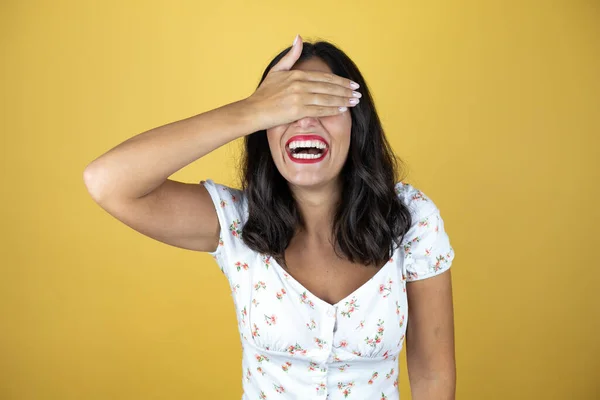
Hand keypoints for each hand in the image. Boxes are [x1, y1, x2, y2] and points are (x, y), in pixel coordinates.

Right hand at [244, 34, 360, 130]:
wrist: (253, 111)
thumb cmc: (264, 94)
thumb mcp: (276, 70)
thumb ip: (291, 56)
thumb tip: (299, 37)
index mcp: (297, 75)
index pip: (324, 78)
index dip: (340, 81)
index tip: (352, 84)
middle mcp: (299, 85)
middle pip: (328, 87)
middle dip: (345, 90)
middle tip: (358, 93)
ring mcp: (299, 97)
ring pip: (327, 98)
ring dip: (343, 100)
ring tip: (354, 101)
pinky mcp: (297, 110)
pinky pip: (319, 110)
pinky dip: (332, 109)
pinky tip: (342, 109)